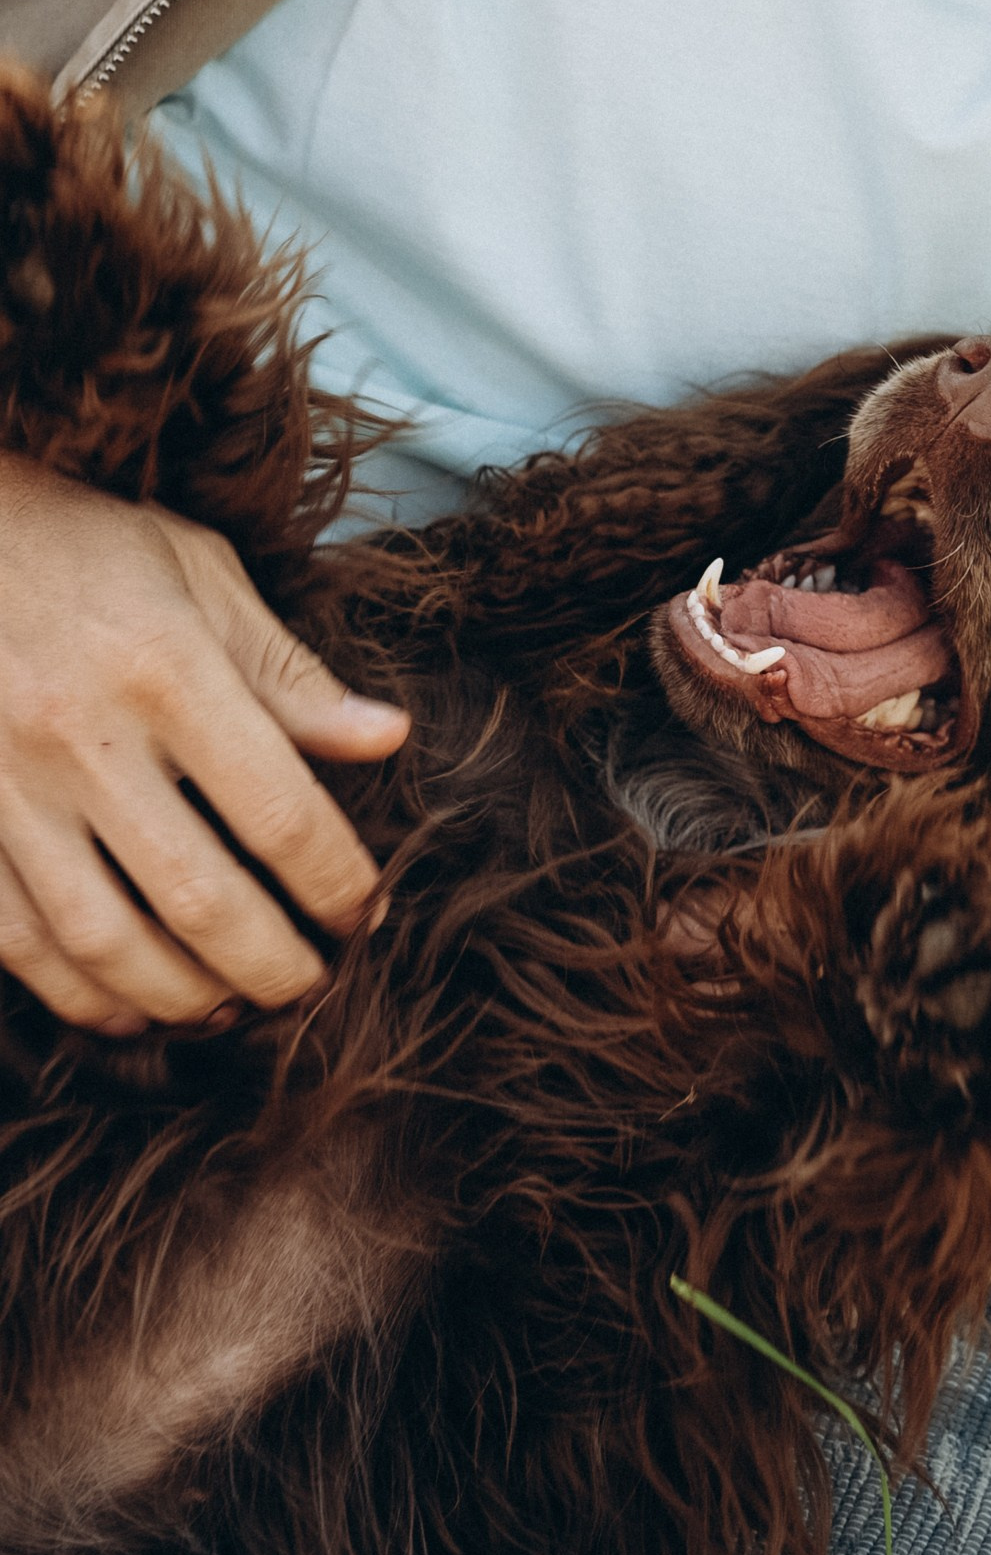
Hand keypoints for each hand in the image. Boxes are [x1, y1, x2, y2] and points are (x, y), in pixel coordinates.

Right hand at [0, 454, 407, 1031]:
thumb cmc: (85, 548)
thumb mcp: (200, 573)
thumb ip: (289, 670)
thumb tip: (388, 738)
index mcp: (164, 665)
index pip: (277, 809)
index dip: (335, 881)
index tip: (365, 912)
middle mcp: (81, 736)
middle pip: (199, 897)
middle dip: (271, 963)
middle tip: (312, 984)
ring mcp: (4, 787)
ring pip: (105, 939)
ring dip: (182, 995)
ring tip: (233, 1005)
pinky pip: (18, 939)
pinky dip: (78, 992)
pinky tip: (130, 1007)